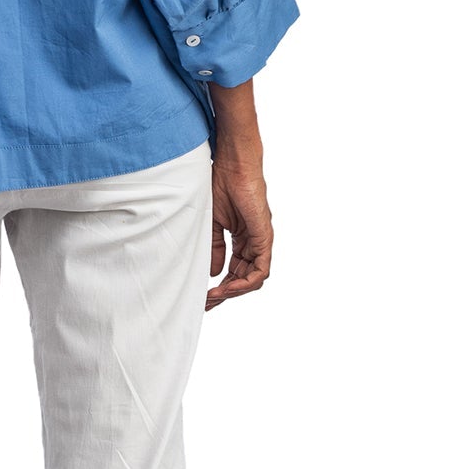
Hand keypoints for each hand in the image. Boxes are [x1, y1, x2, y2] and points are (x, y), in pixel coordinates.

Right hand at [206, 159, 272, 310]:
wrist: (232, 165)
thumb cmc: (221, 185)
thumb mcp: (212, 223)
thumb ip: (215, 248)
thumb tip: (214, 272)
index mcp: (242, 239)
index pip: (235, 270)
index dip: (221, 286)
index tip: (204, 295)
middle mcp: (254, 242)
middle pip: (245, 278)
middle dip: (226, 293)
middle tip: (207, 303)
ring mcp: (261, 240)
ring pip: (254, 278)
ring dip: (234, 291)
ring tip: (215, 296)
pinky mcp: (264, 236)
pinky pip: (261, 268)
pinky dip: (246, 281)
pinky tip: (228, 286)